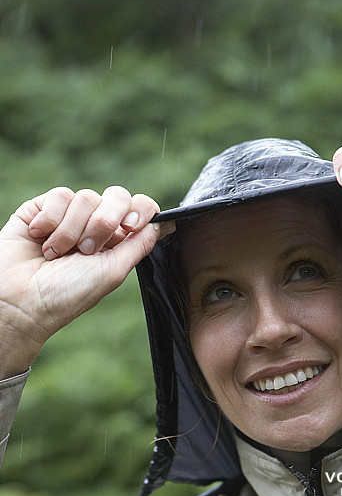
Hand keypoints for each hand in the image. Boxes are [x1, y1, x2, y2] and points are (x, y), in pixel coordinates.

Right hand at [0, 186, 173, 376]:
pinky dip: (50, 219)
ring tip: (56, 254)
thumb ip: (140, 244)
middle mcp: (95, 226)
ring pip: (85, 197)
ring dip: (72, 230)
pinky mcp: (42, 209)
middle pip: (117, 196)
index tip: (130, 226)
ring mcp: (68, 216)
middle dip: (103, 222)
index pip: (140, 208)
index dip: (139, 210)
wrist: (21, 299)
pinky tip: (40, 238)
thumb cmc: (67, 294)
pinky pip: (59, 196)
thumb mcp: (113, 271)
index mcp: (117, 242)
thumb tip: (167, 223)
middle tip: (86, 250)